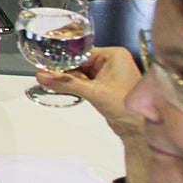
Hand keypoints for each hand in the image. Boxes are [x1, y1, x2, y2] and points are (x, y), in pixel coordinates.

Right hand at [36, 46, 151, 181]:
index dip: (64, 58)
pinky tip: (60, 87)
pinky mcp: (104, 86)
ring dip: (68, 78)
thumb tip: (44, 76)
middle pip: (80, 62)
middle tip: (44, 72)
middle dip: (64, 69)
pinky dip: (74, 85)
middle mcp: (112, 62)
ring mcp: (108, 74)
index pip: (82, 52)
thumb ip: (67, 84)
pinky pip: (84, 81)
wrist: (138, 129)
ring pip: (80, 72)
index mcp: (114, 56)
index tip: (47, 62)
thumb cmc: (127, 107)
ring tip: (48, 80)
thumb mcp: (94, 92)